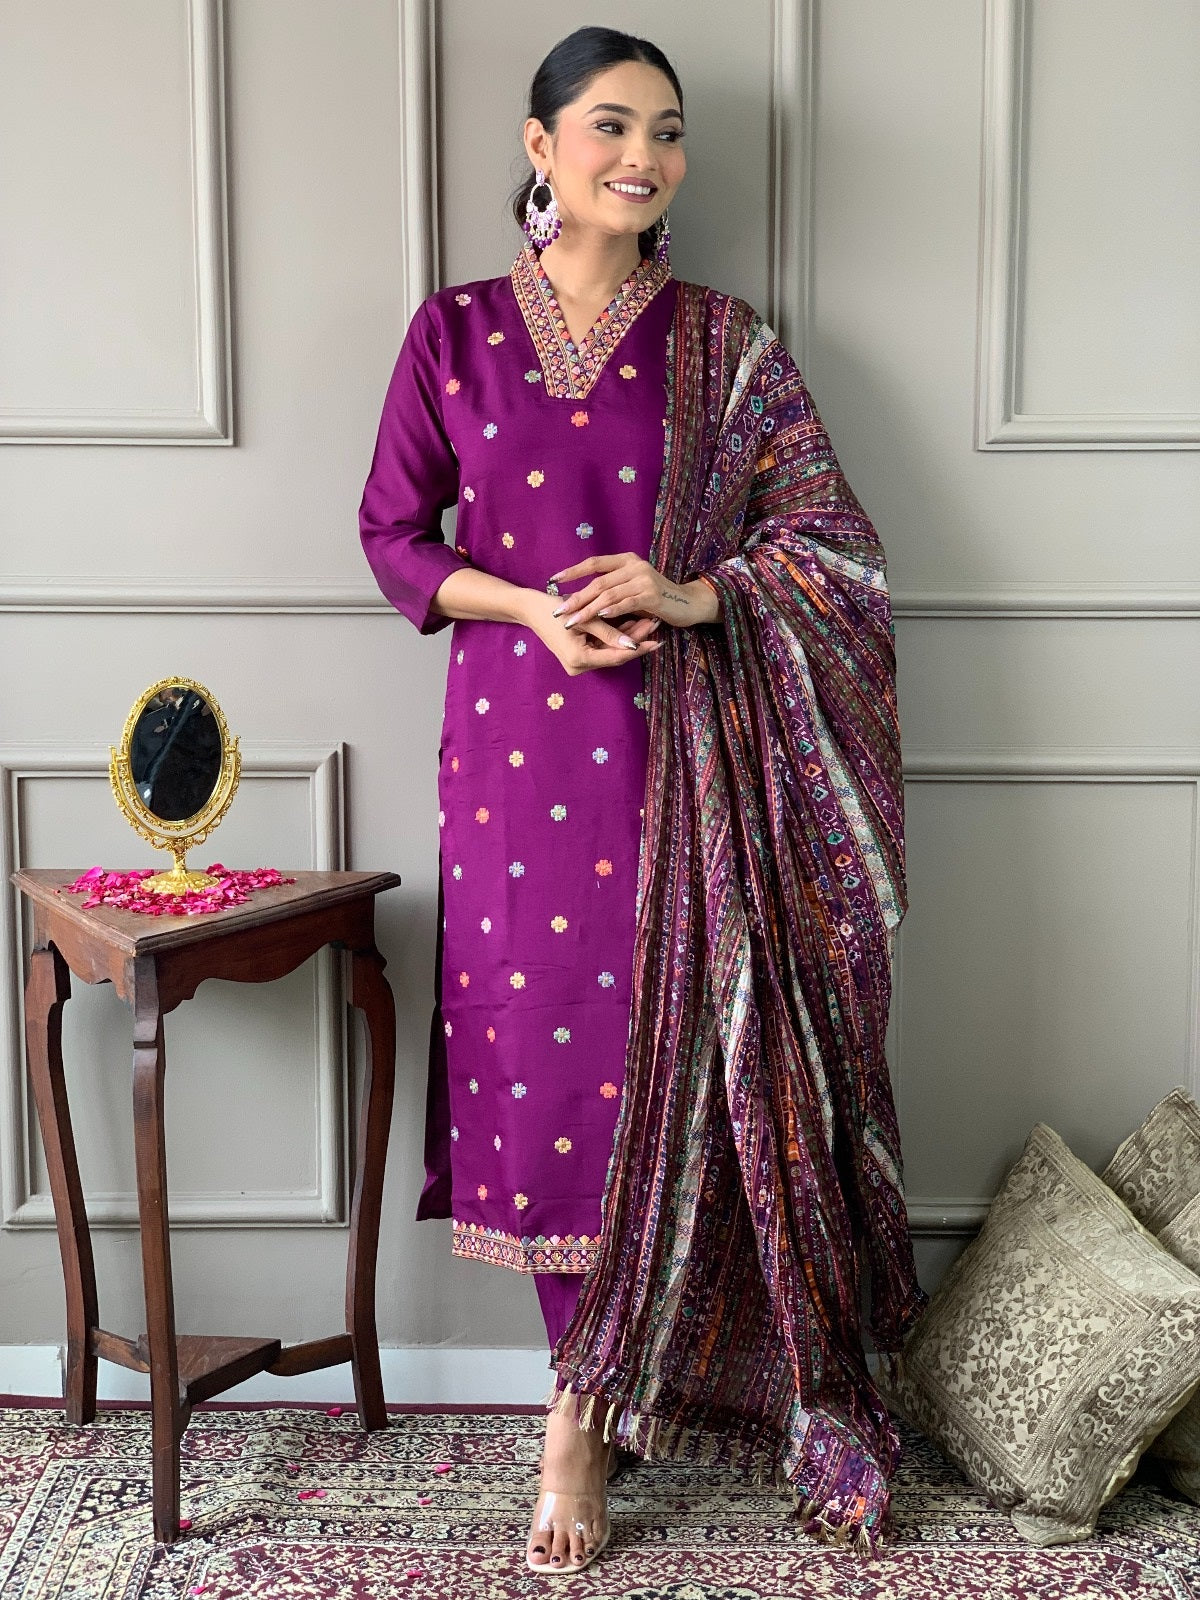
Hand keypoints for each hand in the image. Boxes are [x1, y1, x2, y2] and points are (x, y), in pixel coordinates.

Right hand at [522, 588, 662, 676]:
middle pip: (614, 655)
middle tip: (654, 624)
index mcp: (579, 659)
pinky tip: (630, 624)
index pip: (615, 657)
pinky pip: (601, 648)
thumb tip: (634, 644)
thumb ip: (609, 632)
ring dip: (626, 637)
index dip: (638, 649)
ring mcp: (578, 663)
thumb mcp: (585, 617)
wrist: (530, 609)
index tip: (656, 641)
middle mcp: (579, 666)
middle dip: (634, 640)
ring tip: (646, 621)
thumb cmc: (554, 608)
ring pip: (609, 652)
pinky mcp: (578, 656)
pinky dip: (614, 638)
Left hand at [547, 554, 718, 629]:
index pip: (594, 563)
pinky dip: (611, 610)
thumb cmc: (657, 598)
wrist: (689, 603)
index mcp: (627, 560)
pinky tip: (598, 616)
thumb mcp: (633, 587)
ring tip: (573, 621)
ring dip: (588, 609)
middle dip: (576, 598)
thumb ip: (613, 587)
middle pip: (598, 582)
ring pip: (609, 595)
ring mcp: (644, 580)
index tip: (553, 580)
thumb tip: (582, 597)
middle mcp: (634, 566)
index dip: (574, 571)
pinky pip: (626, 603)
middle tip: (559, 611)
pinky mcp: (652, 595)